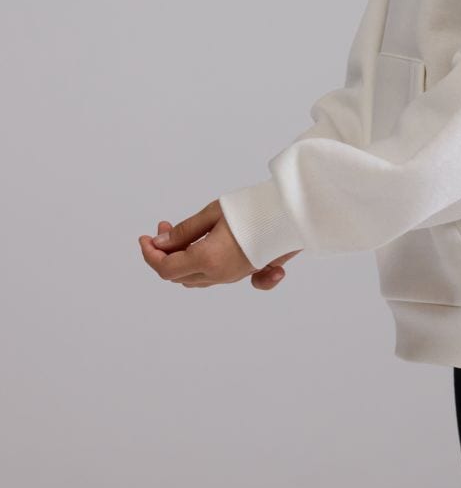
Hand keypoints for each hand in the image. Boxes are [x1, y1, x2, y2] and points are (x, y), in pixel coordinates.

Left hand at [138, 199, 301, 289]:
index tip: (144, 237)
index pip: (165, 268)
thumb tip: (159, 242)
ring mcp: (230, 277)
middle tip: (163, 227)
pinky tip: (199, 247)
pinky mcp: (241, 274)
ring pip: (192, 278)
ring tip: (179, 233)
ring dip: (180, 258)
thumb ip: (183, 231)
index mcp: (207, 260)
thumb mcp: (213, 213)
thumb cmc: (252, 209)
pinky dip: (196, 264)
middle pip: (177, 275)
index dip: (149, 255)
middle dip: (164, 253)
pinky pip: (210, 277)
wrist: (289, 216)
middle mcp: (217, 275)